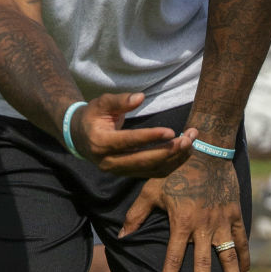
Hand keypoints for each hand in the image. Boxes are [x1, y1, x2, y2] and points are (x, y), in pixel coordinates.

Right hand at [71, 92, 194, 175]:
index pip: (128, 142)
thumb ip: (120, 100)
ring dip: (173, 158)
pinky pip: (153, 173)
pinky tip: (183, 152)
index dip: (150, 137)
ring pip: (151, 170)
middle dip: (167, 151)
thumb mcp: (101, 103)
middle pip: (142, 161)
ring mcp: (119, 171)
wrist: (80, 138)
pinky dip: (170, 164)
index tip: (171, 131)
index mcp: (100, 143)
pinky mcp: (129, 174)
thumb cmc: (93, 116)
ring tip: (190, 143)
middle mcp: (109, 162)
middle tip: (187, 140)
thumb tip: (140, 97)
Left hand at [121, 149, 248, 271]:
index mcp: (182, 222)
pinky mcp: (236, 214)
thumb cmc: (175, 168)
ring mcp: (223, 221)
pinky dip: (245, 258)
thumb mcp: (151, 190)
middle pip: (204, 264)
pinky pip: (242, 241)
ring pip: (229, 257)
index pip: (173, 258)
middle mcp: (204, 226)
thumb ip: (136, 215)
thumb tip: (120, 237)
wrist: (206, 148)